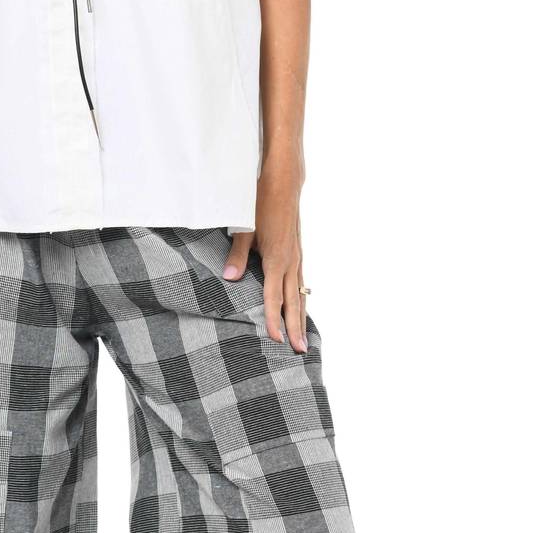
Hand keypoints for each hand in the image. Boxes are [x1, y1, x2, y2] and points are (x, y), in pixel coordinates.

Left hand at [223, 169, 307, 350]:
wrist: (284, 181)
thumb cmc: (261, 202)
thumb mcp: (245, 228)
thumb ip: (237, 255)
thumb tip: (229, 279)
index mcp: (277, 258)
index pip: (273, 296)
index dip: (273, 320)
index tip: (274, 340)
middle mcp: (290, 261)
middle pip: (293, 301)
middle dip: (295, 327)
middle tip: (300, 351)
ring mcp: (296, 256)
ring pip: (300, 293)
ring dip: (301, 316)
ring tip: (303, 338)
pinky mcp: (296, 252)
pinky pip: (300, 281)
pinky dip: (301, 298)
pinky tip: (300, 306)